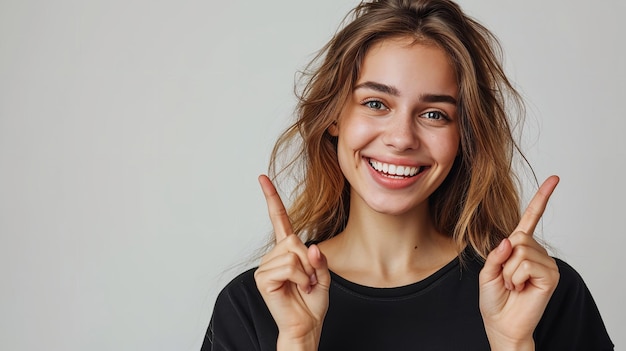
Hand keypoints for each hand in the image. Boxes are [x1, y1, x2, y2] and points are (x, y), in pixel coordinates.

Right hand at [253, 175, 330, 349]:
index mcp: (286, 251)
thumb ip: (319, 259)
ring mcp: (266, 266)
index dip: (271, 198)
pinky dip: (300, 278)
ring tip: (303, 286)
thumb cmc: (312, 303)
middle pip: (295, 239)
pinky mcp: (263, 278)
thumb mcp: (323, 276)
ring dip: (306, 272)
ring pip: (293, 253)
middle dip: (309, 261)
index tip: (262, 178)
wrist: (306, 326)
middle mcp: (273, 255)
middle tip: (309, 280)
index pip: (279, 219)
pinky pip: (289, 266)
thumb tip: (310, 247)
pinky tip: (297, 289)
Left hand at [479, 176, 560, 349]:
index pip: (531, 218)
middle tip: (506, 278)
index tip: (555, 178)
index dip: (542, 198)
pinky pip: (526, 264)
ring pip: (520, 251)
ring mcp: (545, 263)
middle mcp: (536, 252)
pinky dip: (516, 277)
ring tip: (513, 285)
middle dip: (503, 260)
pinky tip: (521, 288)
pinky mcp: (551, 274)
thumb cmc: (494, 300)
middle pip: (517, 237)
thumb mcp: (487, 273)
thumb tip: (510, 240)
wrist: (502, 324)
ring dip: (509, 272)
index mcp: (519, 247)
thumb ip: (496, 254)